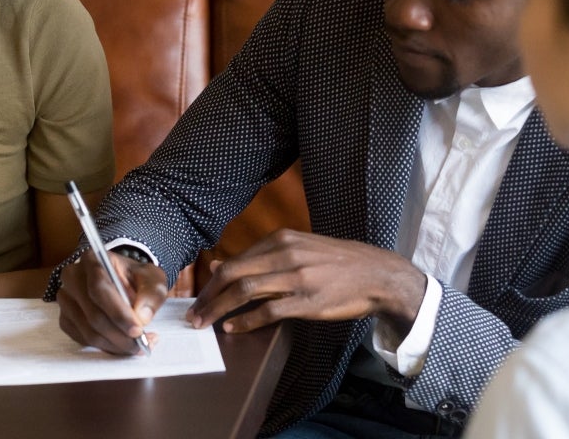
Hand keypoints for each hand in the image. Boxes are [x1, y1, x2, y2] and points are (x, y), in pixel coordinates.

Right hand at [56, 251, 166, 354]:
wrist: (124, 282)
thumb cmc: (136, 278)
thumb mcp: (152, 278)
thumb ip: (151, 293)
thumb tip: (142, 316)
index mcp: (92, 260)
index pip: (99, 288)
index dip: (118, 312)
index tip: (137, 329)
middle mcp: (73, 278)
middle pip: (93, 314)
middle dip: (120, 334)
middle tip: (143, 343)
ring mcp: (66, 300)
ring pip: (88, 331)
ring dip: (115, 344)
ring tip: (138, 346)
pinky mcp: (66, 319)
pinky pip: (83, 339)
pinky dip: (106, 346)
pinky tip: (123, 345)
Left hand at [188, 229, 426, 335]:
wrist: (376, 274)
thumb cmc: (335, 263)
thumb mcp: (298, 250)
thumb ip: (261, 257)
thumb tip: (220, 264)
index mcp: (282, 239)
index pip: (235, 260)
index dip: (211, 281)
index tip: (198, 297)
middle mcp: (285, 254)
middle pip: (233, 273)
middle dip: (207, 296)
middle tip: (192, 315)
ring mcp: (296, 277)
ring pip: (245, 291)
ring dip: (219, 309)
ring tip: (204, 324)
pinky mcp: (307, 300)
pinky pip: (268, 311)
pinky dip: (246, 321)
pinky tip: (233, 329)